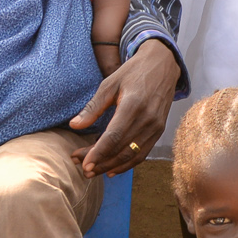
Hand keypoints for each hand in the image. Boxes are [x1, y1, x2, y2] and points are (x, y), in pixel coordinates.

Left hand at [71, 38, 178, 175]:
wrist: (163, 65)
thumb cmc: (134, 72)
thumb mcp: (110, 84)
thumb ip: (93, 107)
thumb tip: (74, 125)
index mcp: (133, 105)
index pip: (114, 136)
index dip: (98, 152)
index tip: (83, 163)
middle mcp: (147, 119)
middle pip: (121, 149)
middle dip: (100, 162)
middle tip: (81, 168)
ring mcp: (155, 127)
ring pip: (131, 156)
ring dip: (111, 166)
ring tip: (92, 171)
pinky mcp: (159, 131)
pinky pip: (142, 154)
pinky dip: (126, 164)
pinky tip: (111, 169)